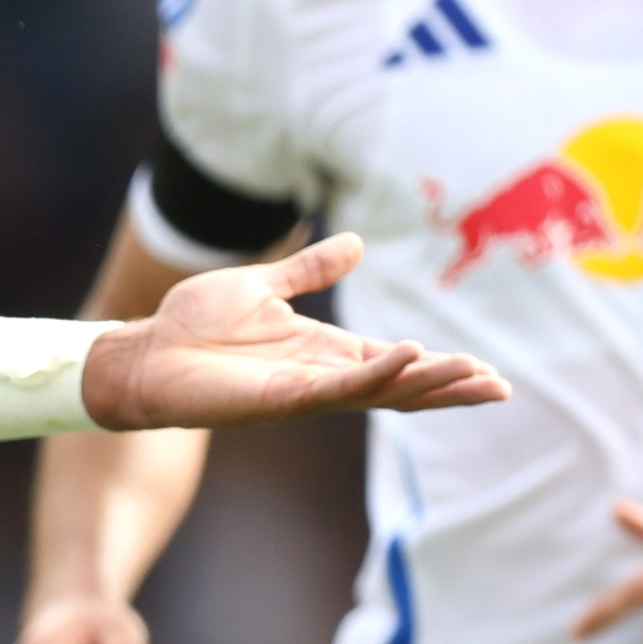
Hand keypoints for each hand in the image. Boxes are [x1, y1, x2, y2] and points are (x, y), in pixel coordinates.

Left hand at [83, 234, 508, 431]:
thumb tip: (356, 244)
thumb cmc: (192, 325)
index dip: (440, 366)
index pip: (398, 363)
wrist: (141, 353)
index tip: (486, 370)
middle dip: (452, 387)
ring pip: (383, 392)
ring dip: (429, 383)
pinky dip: (377, 372)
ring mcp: (305, 392)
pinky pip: (338, 386)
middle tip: (501, 389)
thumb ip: (311, 270)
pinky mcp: (279, 399)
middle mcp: (324, 377)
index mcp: (326, 353)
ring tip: (475, 376)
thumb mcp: (263, 286)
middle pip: (404, 387)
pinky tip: (409, 356)